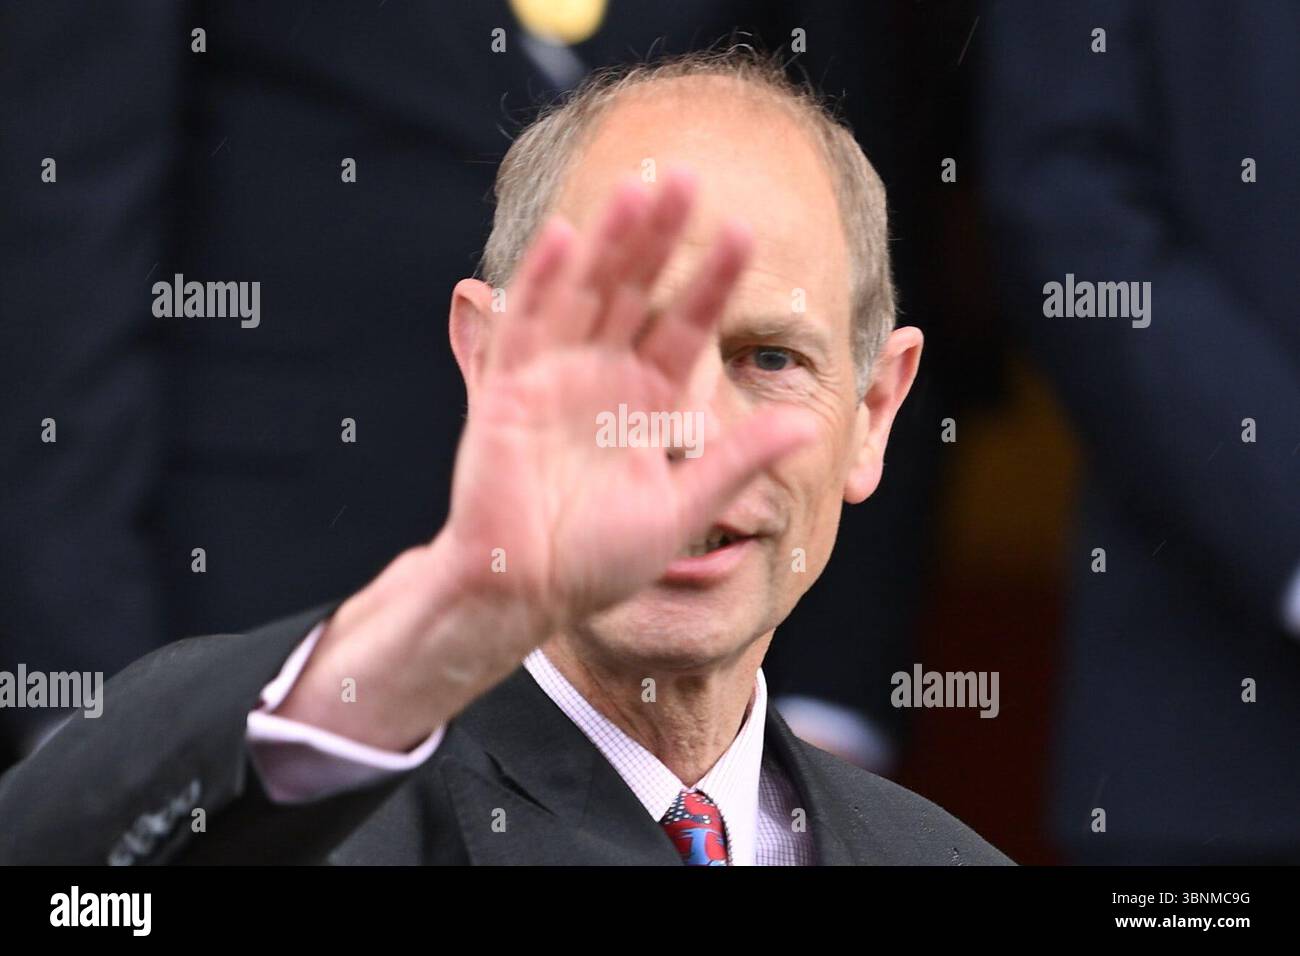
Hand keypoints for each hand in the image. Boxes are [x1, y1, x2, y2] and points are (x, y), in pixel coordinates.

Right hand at [445, 169, 814, 631]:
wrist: (525, 591)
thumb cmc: (600, 560)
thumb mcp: (683, 509)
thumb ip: (736, 460)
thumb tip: (808, 424)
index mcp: (649, 400)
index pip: (689, 324)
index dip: (714, 279)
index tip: (746, 232)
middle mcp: (605, 375)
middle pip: (637, 291)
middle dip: (661, 236)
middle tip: (687, 175)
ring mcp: (556, 376)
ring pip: (586, 292)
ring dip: (608, 242)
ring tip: (638, 189)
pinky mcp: (509, 388)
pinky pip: (527, 325)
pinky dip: (542, 282)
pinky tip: (566, 236)